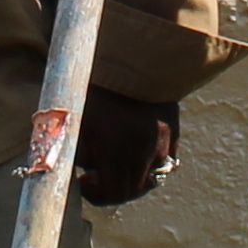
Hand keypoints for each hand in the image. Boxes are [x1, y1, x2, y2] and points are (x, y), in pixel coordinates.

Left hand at [75, 91, 178, 207]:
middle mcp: (143, 148)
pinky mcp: (173, 130)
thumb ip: (74, 150)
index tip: (84, 182)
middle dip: (112, 189)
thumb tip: (74, 172)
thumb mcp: (75, 117)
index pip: (112, 193)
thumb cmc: (93, 83)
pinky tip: (134, 152)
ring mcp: (162, 140)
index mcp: (116, 147)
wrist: (128, 52)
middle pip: (133, 190)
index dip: (96, 195)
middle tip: (95, 176)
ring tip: (115, 163)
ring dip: (132, 178)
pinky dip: (150, 164)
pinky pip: (165, 161)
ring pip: (151, 178)